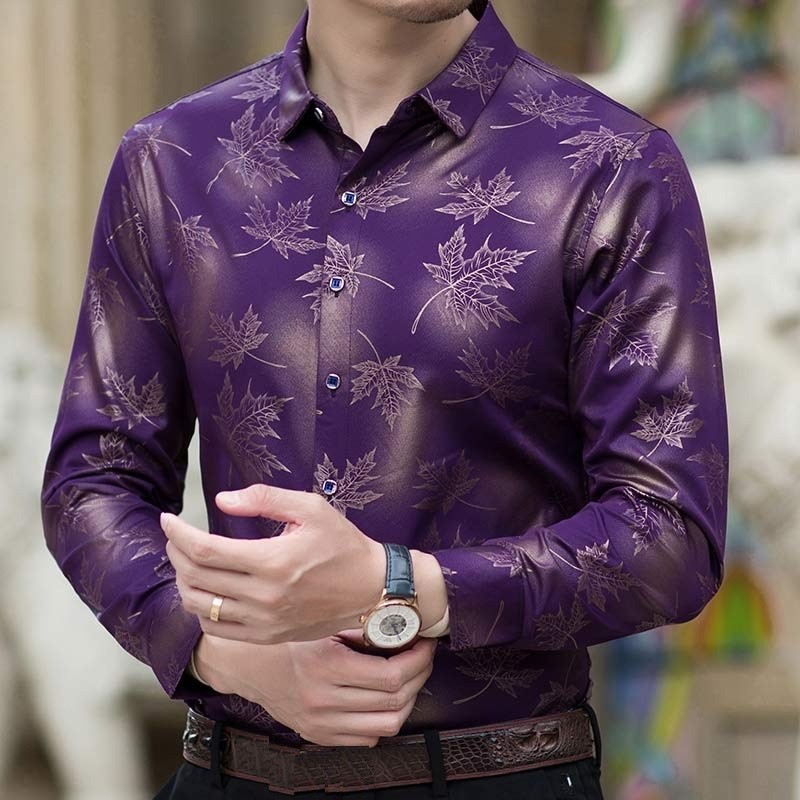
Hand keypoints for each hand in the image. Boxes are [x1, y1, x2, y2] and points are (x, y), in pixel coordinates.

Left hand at [161, 484, 385, 643]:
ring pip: (201, 606)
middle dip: (177, 552)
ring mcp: (264, 622)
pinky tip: (205, 591)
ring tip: (187, 562)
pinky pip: (218, 629)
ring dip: (184, 581)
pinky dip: (202, 610)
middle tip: (176, 536)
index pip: (205, 550)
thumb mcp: (311, 508)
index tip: (168, 520)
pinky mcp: (268, 637)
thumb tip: (224, 500)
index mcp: (272, 561)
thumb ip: (265, 498)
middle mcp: (264, 596)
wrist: (371, 589)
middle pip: (196, 577)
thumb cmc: (343, 545)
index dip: (178, 534)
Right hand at [196, 630, 436, 746]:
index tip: (426, 644)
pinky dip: (384, 719)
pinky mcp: (318, 734)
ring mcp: (321, 723)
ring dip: (408, 701)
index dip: (418, 660)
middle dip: (420, 677)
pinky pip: (366, 738)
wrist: (242, 662)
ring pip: (387, 725)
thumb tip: (400, 623)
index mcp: (326, 666)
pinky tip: (384, 698)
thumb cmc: (282, 634)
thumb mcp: (318, 621)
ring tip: (410, 677)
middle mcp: (324, 700)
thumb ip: (357, 625)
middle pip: (396, 702)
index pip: (392, 675)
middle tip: (424, 656)